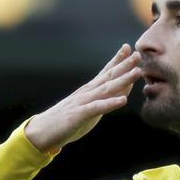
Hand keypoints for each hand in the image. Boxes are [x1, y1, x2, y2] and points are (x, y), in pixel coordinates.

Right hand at [24, 43, 141, 152]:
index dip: (117, 60)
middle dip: (124, 65)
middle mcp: (87, 93)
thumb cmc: (67, 121)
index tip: (128, 48)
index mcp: (89, 91)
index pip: (105, 72)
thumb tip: (123, 90)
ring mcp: (82, 102)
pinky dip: (110, 103)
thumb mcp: (90, 109)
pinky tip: (123, 100)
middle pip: (108, 77)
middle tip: (138, 54)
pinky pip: (97, 108)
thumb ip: (106, 99)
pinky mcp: (79, 115)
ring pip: (106, 89)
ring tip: (137, 72)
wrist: (42, 132)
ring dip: (123, 80)